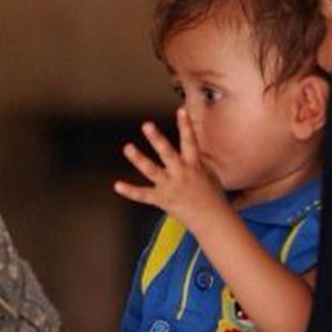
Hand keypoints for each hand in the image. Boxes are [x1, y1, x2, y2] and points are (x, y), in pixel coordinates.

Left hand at [114, 108, 227, 230]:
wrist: (213, 221)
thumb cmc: (214, 198)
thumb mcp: (210, 175)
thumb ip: (199, 161)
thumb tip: (195, 151)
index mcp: (194, 166)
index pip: (190, 142)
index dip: (186, 125)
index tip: (180, 110)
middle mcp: (181, 173)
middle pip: (167, 152)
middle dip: (157, 138)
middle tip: (147, 125)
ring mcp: (170, 187)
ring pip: (152, 170)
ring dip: (139, 158)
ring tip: (128, 147)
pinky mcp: (162, 200)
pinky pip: (143, 195)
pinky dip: (130, 191)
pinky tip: (117, 185)